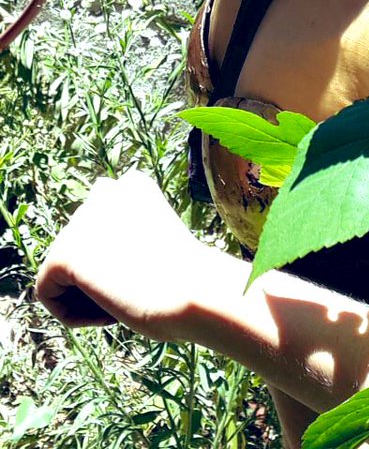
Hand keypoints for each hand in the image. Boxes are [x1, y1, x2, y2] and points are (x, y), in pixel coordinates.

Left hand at [35, 170, 217, 341]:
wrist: (193, 292)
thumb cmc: (189, 281)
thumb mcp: (160, 242)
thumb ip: (124, 234)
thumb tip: (88, 253)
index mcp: (132, 183)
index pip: (103, 219)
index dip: (120, 254)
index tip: (148, 271)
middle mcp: (104, 191)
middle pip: (81, 245)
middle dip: (100, 272)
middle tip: (138, 288)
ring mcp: (81, 220)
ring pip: (64, 270)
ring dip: (87, 293)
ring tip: (126, 299)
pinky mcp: (63, 253)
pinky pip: (47, 292)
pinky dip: (72, 313)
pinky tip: (109, 311)